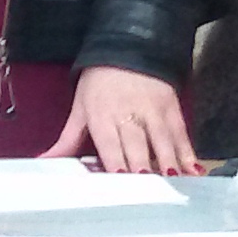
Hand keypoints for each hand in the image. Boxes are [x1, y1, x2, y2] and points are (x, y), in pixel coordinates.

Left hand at [39, 66, 201, 175]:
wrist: (127, 45)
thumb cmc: (99, 83)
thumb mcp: (80, 107)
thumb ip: (67, 140)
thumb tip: (44, 161)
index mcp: (101, 116)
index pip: (110, 144)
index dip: (117, 162)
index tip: (123, 180)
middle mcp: (127, 114)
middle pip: (137, 145)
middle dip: (143, 167)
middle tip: (150, 191)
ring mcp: (152, 110)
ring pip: (161, 140)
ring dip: (168, 162)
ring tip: (173, 184)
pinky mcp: (171, 106)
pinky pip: (180, 133)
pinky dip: (188, 152)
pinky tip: (194, 170)